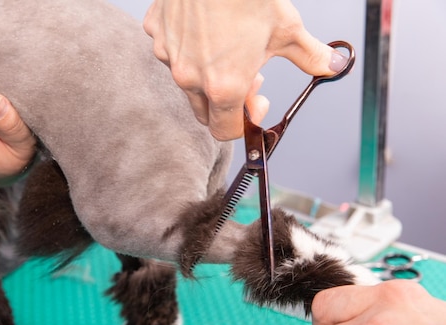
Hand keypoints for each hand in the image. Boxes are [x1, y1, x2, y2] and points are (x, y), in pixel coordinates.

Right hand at [143, 0, 346, 139]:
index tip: (257, 104)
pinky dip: (187, 47)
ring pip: (187, 80)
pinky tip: (204, 27)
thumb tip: (334, 67)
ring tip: (227, 46)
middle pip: (205, 111)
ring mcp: (169, 56)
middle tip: (247, 73)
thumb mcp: (287, 29)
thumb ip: (310, 57)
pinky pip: (170, 51)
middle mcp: (190, 79)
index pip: (225, 131)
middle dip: (227, 101)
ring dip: (207, 75)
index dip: (244, 123)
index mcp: (224, 87)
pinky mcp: (156, 33)